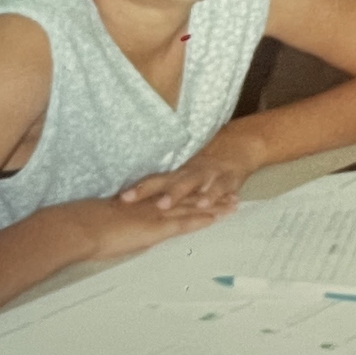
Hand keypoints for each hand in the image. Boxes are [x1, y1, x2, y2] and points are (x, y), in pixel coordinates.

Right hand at [66, 192, 229, 261]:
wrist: (81, 226)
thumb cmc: (89, 226)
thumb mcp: (112, 221)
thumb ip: (126, 221)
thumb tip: (130, 227)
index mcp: (145, 201)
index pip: (176, 195)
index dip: (195, 193)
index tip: (211, 189)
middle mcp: (154, 203)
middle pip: (190, 198)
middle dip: (212, 195)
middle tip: (233, 192)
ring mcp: (156, 214)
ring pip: (192, 208)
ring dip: (214, 206)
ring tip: (234, 204)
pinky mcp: (156, 227)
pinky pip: (183, 222)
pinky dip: (200, 219)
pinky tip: (215, 219)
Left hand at [118, 131, 262, 213]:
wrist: (239, 149)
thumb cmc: (206, 168)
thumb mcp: (186, 176)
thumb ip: (166, 188)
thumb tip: (139, 202)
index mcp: (176, 174)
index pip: (152, 181)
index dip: (135, 189)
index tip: (117, 198)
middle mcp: (188, 173)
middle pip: (163, 182)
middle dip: (146, 192)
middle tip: (129, 200)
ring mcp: (205, 176)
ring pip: (188, 184)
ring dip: (175, 194)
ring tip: (163, 205)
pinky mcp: (225, 180)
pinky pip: (217, 189)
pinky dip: (211, 197)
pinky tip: (204, 205)